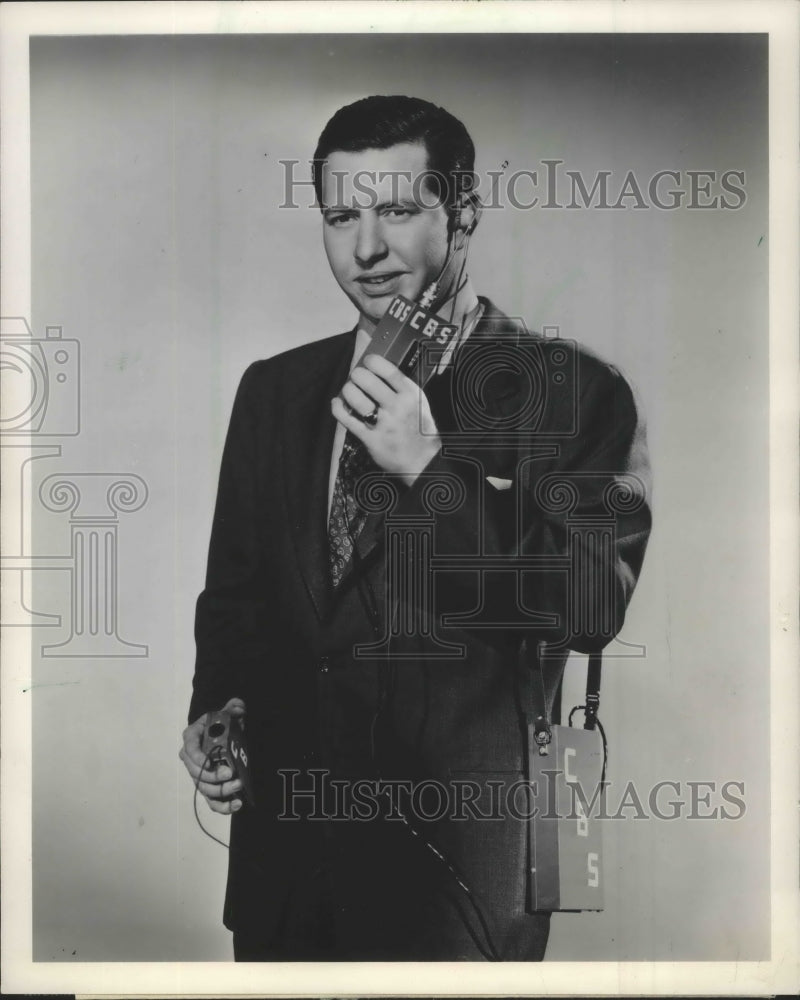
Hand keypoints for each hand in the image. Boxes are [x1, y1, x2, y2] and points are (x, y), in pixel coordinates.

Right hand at [179, 697, 246, 814]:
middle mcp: (191, 759)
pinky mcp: (209, 788)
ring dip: (221, 791)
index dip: (199, 759)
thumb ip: (233, 708)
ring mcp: (199, 775)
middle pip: (197, 774)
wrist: (224, 736)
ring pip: (205, 789)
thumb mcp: (227, 714)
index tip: (213, 763)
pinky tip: (237, 804)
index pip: (190, 750)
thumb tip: (237, 707)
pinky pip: (212, 802)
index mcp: (192, 738)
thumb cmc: (222, 724)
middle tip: (232, 775)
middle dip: (214, 777)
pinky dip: (223, 806)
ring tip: (238, 786)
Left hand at [331, 354, 441, 485]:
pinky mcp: (371, 439)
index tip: (367, 361)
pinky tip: (337, 403)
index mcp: (410, 395)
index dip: (372, 361)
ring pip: (355, 397)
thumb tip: (379, 370)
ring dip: (347, 391)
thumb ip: (402, 387)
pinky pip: (347, 419)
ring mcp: (383, 424)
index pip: (388, 370)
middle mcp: (397, 407)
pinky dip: (338, 408)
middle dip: (356, 375)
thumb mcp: (419, 403)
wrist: (423, 461)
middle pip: (366, 380)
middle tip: (356, 378)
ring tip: (349, 392)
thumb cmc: (420, 430)